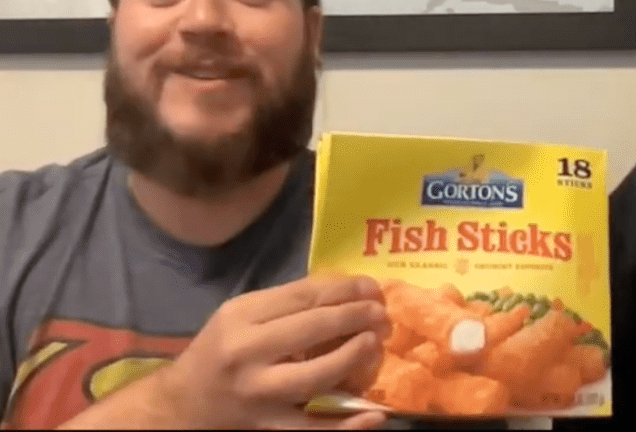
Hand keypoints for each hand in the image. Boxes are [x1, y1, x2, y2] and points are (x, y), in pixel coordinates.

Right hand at [155, 274, 391, 429]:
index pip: (303, 296)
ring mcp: (259, 394)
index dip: (345, 290)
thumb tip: (347, 290)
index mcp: (241, 317)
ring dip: (354, 357)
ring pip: (315, 376)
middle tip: (382, 314)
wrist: (183, 405)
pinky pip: (312, 429)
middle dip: (356, 317)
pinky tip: (374, 413)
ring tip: (376, 344)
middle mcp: (247, 353)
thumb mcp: (241, 316)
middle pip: (312, 329)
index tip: (373, 288)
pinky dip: (346, 424)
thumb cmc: (219, 351)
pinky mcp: (268, 427)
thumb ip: (285, 303)